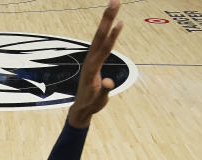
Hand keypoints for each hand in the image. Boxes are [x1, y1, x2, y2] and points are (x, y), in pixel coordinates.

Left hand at [67, 0, 122, 127]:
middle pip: (100, 35)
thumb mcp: (99, 101)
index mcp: (92, 68)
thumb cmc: (91, 104)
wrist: (81, 107)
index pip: (104, 48)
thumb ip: (103, 91)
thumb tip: (108, 82)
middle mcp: (90, 59)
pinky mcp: (93, 58)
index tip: (120, 23)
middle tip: (115, 1)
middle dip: (108, 18)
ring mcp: (91, 58)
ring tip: (114, 4)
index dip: (113, 36)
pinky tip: (113, 22)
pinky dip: (107, 30)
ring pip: (99, 35)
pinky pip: (101, 41)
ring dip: (107, 19)